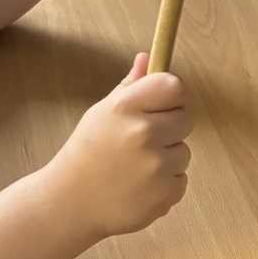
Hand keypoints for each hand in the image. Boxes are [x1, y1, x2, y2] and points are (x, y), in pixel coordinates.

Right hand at [38, 53, 191, 255]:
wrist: (72, 202)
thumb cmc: (87, 151)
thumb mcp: (102, 112)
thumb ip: (130, 86)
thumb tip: (148, 57)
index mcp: (126, 107)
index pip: (173, 86)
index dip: (170, 96)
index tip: (161, 106)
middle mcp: (144, 132)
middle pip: (185, 119)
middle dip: (170, 128)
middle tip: (142, 140)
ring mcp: (157, 165)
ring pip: (184, 152)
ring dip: (167, 158)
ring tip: (136, 166)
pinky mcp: (166, 193)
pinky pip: (181, 179)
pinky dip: (165, 184)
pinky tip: (140, 185)